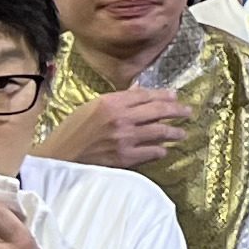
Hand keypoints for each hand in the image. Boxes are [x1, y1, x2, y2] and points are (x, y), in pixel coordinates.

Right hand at [47, 87, 190, 171]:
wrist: (60, 157)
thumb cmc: (72, 131)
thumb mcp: (91, 107)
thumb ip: (116, 100)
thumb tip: (138, 91)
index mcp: (111, 102)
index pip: (145, 95)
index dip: (163, 95)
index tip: (175, 96)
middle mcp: (121, 118)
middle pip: (157, 111)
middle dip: (176, 110)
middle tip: (188, 112)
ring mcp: (125, 138)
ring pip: (159, 131)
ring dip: (174, 132)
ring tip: (182, 133)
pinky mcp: (125, 157)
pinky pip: (151, 152)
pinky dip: (160, 150)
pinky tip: (164, 150)